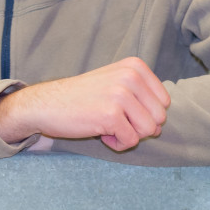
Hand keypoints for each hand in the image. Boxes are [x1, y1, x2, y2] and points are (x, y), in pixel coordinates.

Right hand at [0, 57, 170, 150]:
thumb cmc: (82, 98)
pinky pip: (130, 141)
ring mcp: (121, 95)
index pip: (164, 102)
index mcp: (135, 66)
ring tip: (106, 125)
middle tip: (112, 119)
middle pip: (159, 118)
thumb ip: (141, 100)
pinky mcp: (110, 115)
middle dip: (138, 126)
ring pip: (148, 131)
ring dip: (128, 135)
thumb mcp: (115, 84)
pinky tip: (99, 132)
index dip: (144, 113)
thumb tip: (159, 128)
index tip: (120, 109)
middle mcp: (130, 76)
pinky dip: (116, 144)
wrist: (46, 104)